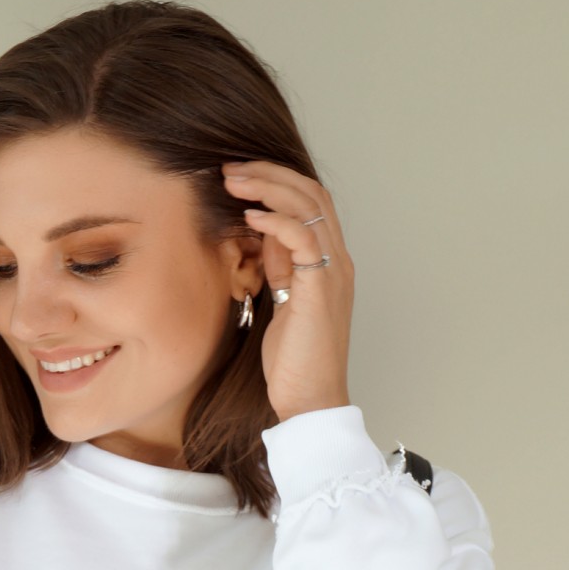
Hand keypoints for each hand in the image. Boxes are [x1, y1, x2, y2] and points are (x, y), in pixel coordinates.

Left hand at [221, 158, 354, 422]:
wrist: (310, 400)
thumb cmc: (294, 360)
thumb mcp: (282, 300)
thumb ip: (279, 265)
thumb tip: (261, 232)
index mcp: (330, 262)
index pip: (311, 202)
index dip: (276, 181)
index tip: (239, 177)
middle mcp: (338, 261)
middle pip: (312, 192)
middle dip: (269, 173)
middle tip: (230, 169)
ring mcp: (333, 272)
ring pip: (308, 206)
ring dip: (268, 187)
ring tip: (233, 182)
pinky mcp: (320, 288)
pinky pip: (302, 236)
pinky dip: (275, 219)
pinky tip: (249, 216)